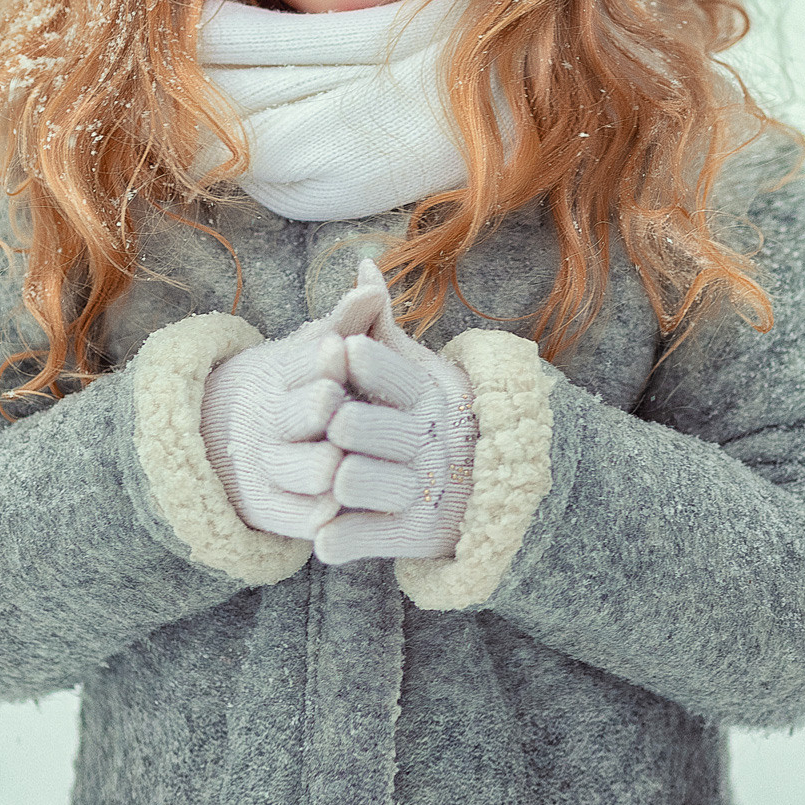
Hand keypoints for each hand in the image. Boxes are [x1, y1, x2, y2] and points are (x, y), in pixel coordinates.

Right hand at [199, 271, 414, 541]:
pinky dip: (314, 511)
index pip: (299, 364)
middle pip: (295, 414)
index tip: (338, 349)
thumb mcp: (319, 348)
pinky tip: (338, 504)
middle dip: (314, 407)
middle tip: (333, 401)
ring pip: (295, 467)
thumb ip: (349, 318)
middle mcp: (272, 420)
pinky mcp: (274, 508)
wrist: (240, 439)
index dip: (319, 359)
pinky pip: (295, 514)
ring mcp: (271, 465)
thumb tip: (372, 272)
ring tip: (338, 459)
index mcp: (283, 375)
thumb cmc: (304, 385)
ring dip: (316, 463)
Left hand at [313, 260, 478, 564]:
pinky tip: (322, 536)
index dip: (365, 362)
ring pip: (370, 485)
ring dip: (346, 481)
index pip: (393, 374)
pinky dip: (345, 539)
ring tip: (329, 476)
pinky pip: (371, 537)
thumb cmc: (427, 413)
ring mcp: (419, 490)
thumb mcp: (415, 366)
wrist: (483, 484)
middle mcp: (424, 441)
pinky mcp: (412, 535)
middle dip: (352, 424)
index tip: (338, 349)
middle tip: (331, 419)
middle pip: (377, 430)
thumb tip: (361, 265)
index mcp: (425, 395)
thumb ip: (382, 322)